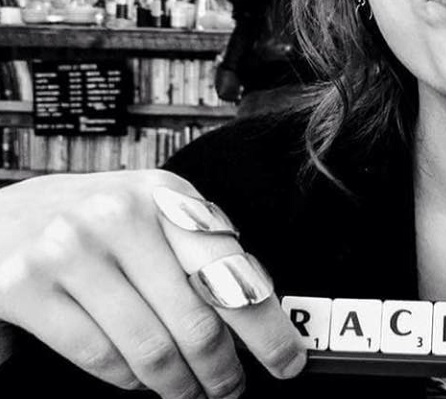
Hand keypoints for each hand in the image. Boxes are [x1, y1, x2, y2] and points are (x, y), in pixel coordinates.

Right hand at [0, 170, 306, 396]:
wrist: (2, 214)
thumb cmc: (91, 218)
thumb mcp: (149, 213)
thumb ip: (196, 249)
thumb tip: (256, 307)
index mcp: (165, 195)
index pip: (232, 271)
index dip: (266, 327)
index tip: (288, 360)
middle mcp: (121, 217)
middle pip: (197, 320)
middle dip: (222, 370)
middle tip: (231, 389)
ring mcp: (71, 251)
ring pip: (151, 349)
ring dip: (180, 386)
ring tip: (192, 394)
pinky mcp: (25, 288)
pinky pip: (99, 358)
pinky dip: (129, 382)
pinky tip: (142, 382)